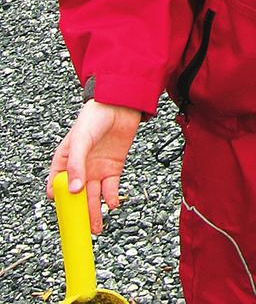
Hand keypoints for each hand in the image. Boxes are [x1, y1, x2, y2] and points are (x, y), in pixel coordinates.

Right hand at [46, 100, 141, 233]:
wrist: (121, 104)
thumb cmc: (94, 117)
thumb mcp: (80, 140)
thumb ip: (76, 164)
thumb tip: (73, 190)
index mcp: (64, 161)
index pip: (56, 187)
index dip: (59, 202)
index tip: (63, 217)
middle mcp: (80, 168)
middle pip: (77, 196)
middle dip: (79, 214)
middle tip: (82, 230)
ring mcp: (97, 169)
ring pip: (94, 196)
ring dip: (95, 212)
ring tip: (97, 228)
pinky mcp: (114, 167)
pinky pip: (111, 187)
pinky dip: (112, 197)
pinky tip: (113, 203)